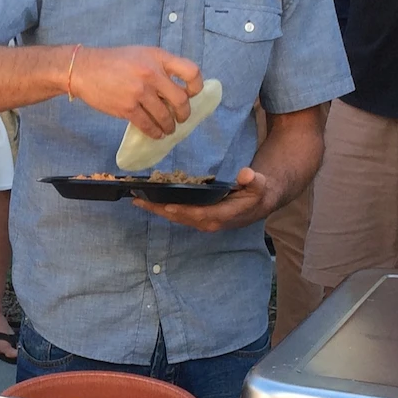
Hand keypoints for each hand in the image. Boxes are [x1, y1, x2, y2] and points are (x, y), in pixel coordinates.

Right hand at [69, 46, 201, 139]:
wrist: (85, 69)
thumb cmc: (113, 62)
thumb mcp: (141, 54)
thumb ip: (159, 66)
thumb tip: (177, 88)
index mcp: (158, 58)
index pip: (191, 71)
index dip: (196, 86)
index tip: (192, 94)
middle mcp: (151, 73)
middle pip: (180, 99)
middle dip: (184, 113)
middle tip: (181, 118)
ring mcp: (139, 92)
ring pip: (165, 116)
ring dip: (170, 126)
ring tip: (168, 129)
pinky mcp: (127, 108)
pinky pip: (148, 125)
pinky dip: (155, 132)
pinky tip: (156, 133)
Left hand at [132, 165, 280, 232]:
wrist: (260, 202)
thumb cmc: (258, 192)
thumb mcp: (260, 184)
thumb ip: (254, 180)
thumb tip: (247, 175)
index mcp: (222, 215)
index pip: (199, 214)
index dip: (182, 210)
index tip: (165, 204)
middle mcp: (209, 222)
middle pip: (180, 217)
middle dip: (158, 209)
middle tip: (138, 199)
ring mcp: (202, 221)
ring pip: (175, 217)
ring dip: (156, 209)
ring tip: (137, 199)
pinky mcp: (198, 218)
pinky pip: (177, 214)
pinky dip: (162, 208)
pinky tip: (149, 200)